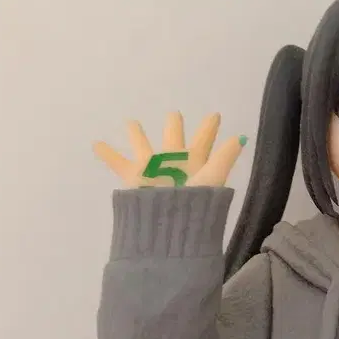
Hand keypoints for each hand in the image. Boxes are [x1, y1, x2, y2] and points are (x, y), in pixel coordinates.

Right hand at [93, 112, 246, 187]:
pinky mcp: (136, 176)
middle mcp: (174, 163)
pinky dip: (108, 154)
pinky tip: (97, 144)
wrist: (171, 224)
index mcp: (194, 162)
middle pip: (173, 138)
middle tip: (174, 115)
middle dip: (173, 126)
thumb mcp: (213, 176)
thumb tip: (241, 138)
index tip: (215, 115)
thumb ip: (224, 157)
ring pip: (143, 146)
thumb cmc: (195, 201)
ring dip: (137, 134)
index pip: (203, 141)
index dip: (209, 129)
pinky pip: (119, 162)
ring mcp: (153, 169)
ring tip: (131, 122)